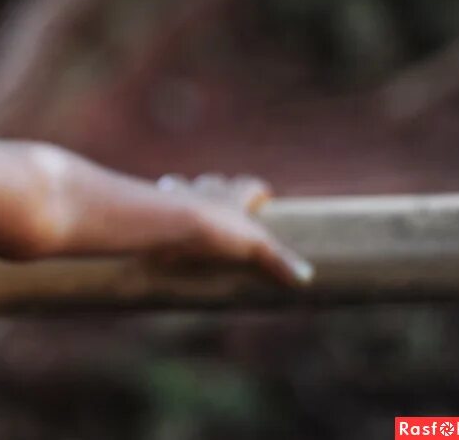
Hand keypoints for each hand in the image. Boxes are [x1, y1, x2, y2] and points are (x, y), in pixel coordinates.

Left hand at [152, 172, 314, 286]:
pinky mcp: (155, 208)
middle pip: (214, 181)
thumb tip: (306, 276)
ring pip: (179, 184)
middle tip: (220, 203)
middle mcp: (206, 191)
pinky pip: (152, 202)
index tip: (263, 197)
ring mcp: (178, 196)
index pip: (250, 185)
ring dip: (180, 192)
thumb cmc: (217, 231)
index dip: (256, 191)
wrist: (173, 223)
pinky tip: (153, 222)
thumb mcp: (255, 246)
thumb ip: (279, 260)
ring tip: (180, 209)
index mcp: (233, 197)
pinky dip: (154, 209)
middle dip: (217, 188)